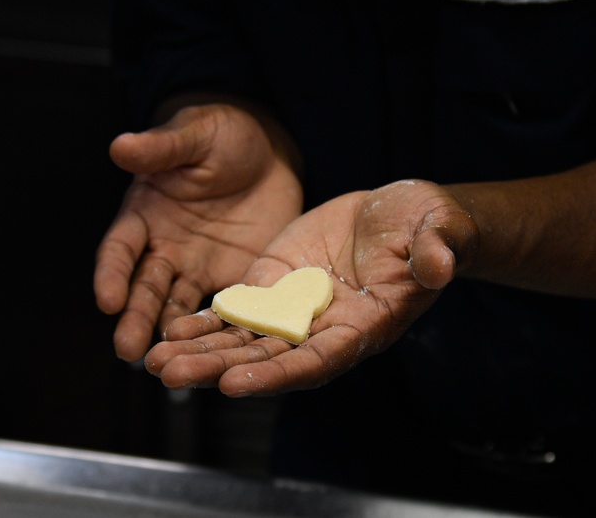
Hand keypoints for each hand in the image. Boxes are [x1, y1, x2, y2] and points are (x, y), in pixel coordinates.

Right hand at [94, 103, 302, 361]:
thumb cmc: (221, 135)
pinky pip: (223, 306)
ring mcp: (198, 265)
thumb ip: (162, 148)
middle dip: (136, 318)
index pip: (120, 249)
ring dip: (170, 333)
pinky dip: (217, 328)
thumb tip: (120, 145)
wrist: (268, 151)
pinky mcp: (233, 275)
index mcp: (144, 214)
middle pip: (145, 287)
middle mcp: (164, 247)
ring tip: (166, 364)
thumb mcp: (195, 136)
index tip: (107, 300)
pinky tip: (216, 352)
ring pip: (177, 305)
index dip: (112, 273)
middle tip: (129, 352)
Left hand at [143, 180, 478, 395]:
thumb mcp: (440, 230)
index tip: (235, 383)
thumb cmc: (430, 225)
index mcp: (365, 326)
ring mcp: (297, 309)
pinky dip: (205, 322)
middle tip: (173, 374)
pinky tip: (169, 329)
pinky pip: (238, 310)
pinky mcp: (277, 284)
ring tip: (155, 360)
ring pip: (244, 340)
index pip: (318, 359)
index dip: (279, 374)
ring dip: (201, 352)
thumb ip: (437, 250)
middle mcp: (324, 328)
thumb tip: (438, 266)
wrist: (404, 213)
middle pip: (268, 359)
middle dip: (219, 368)